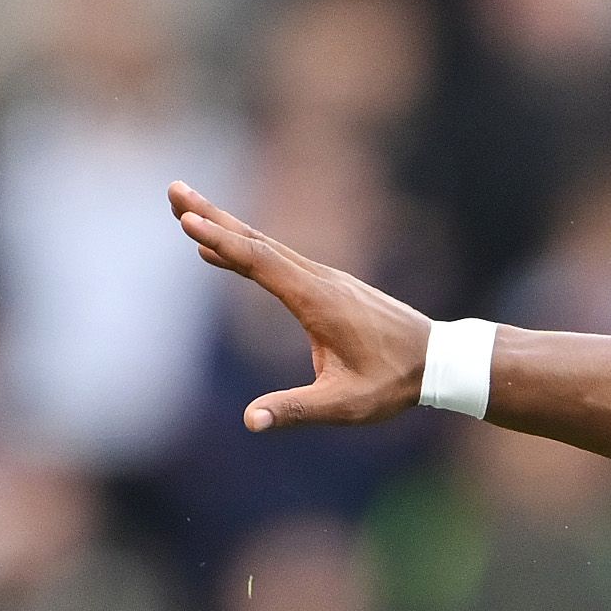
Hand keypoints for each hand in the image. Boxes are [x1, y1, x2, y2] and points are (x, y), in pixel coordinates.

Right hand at [169, 185, 429, 430]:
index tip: (187, 220)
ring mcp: (325, 279)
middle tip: (172, 190)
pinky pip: (279, 261)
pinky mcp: (329, 286)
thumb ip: (295, 410)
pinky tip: (223, 253)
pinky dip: (246, 251)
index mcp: (317, 301)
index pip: (260, 263)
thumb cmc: (393, 385)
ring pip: (267, 246)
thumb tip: (250, 421)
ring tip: (187, 211)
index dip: (221, 242)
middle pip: (257, 240)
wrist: (438, 360)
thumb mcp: (343, 406)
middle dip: (212, 215)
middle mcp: (319, 280)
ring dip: (226, 227)